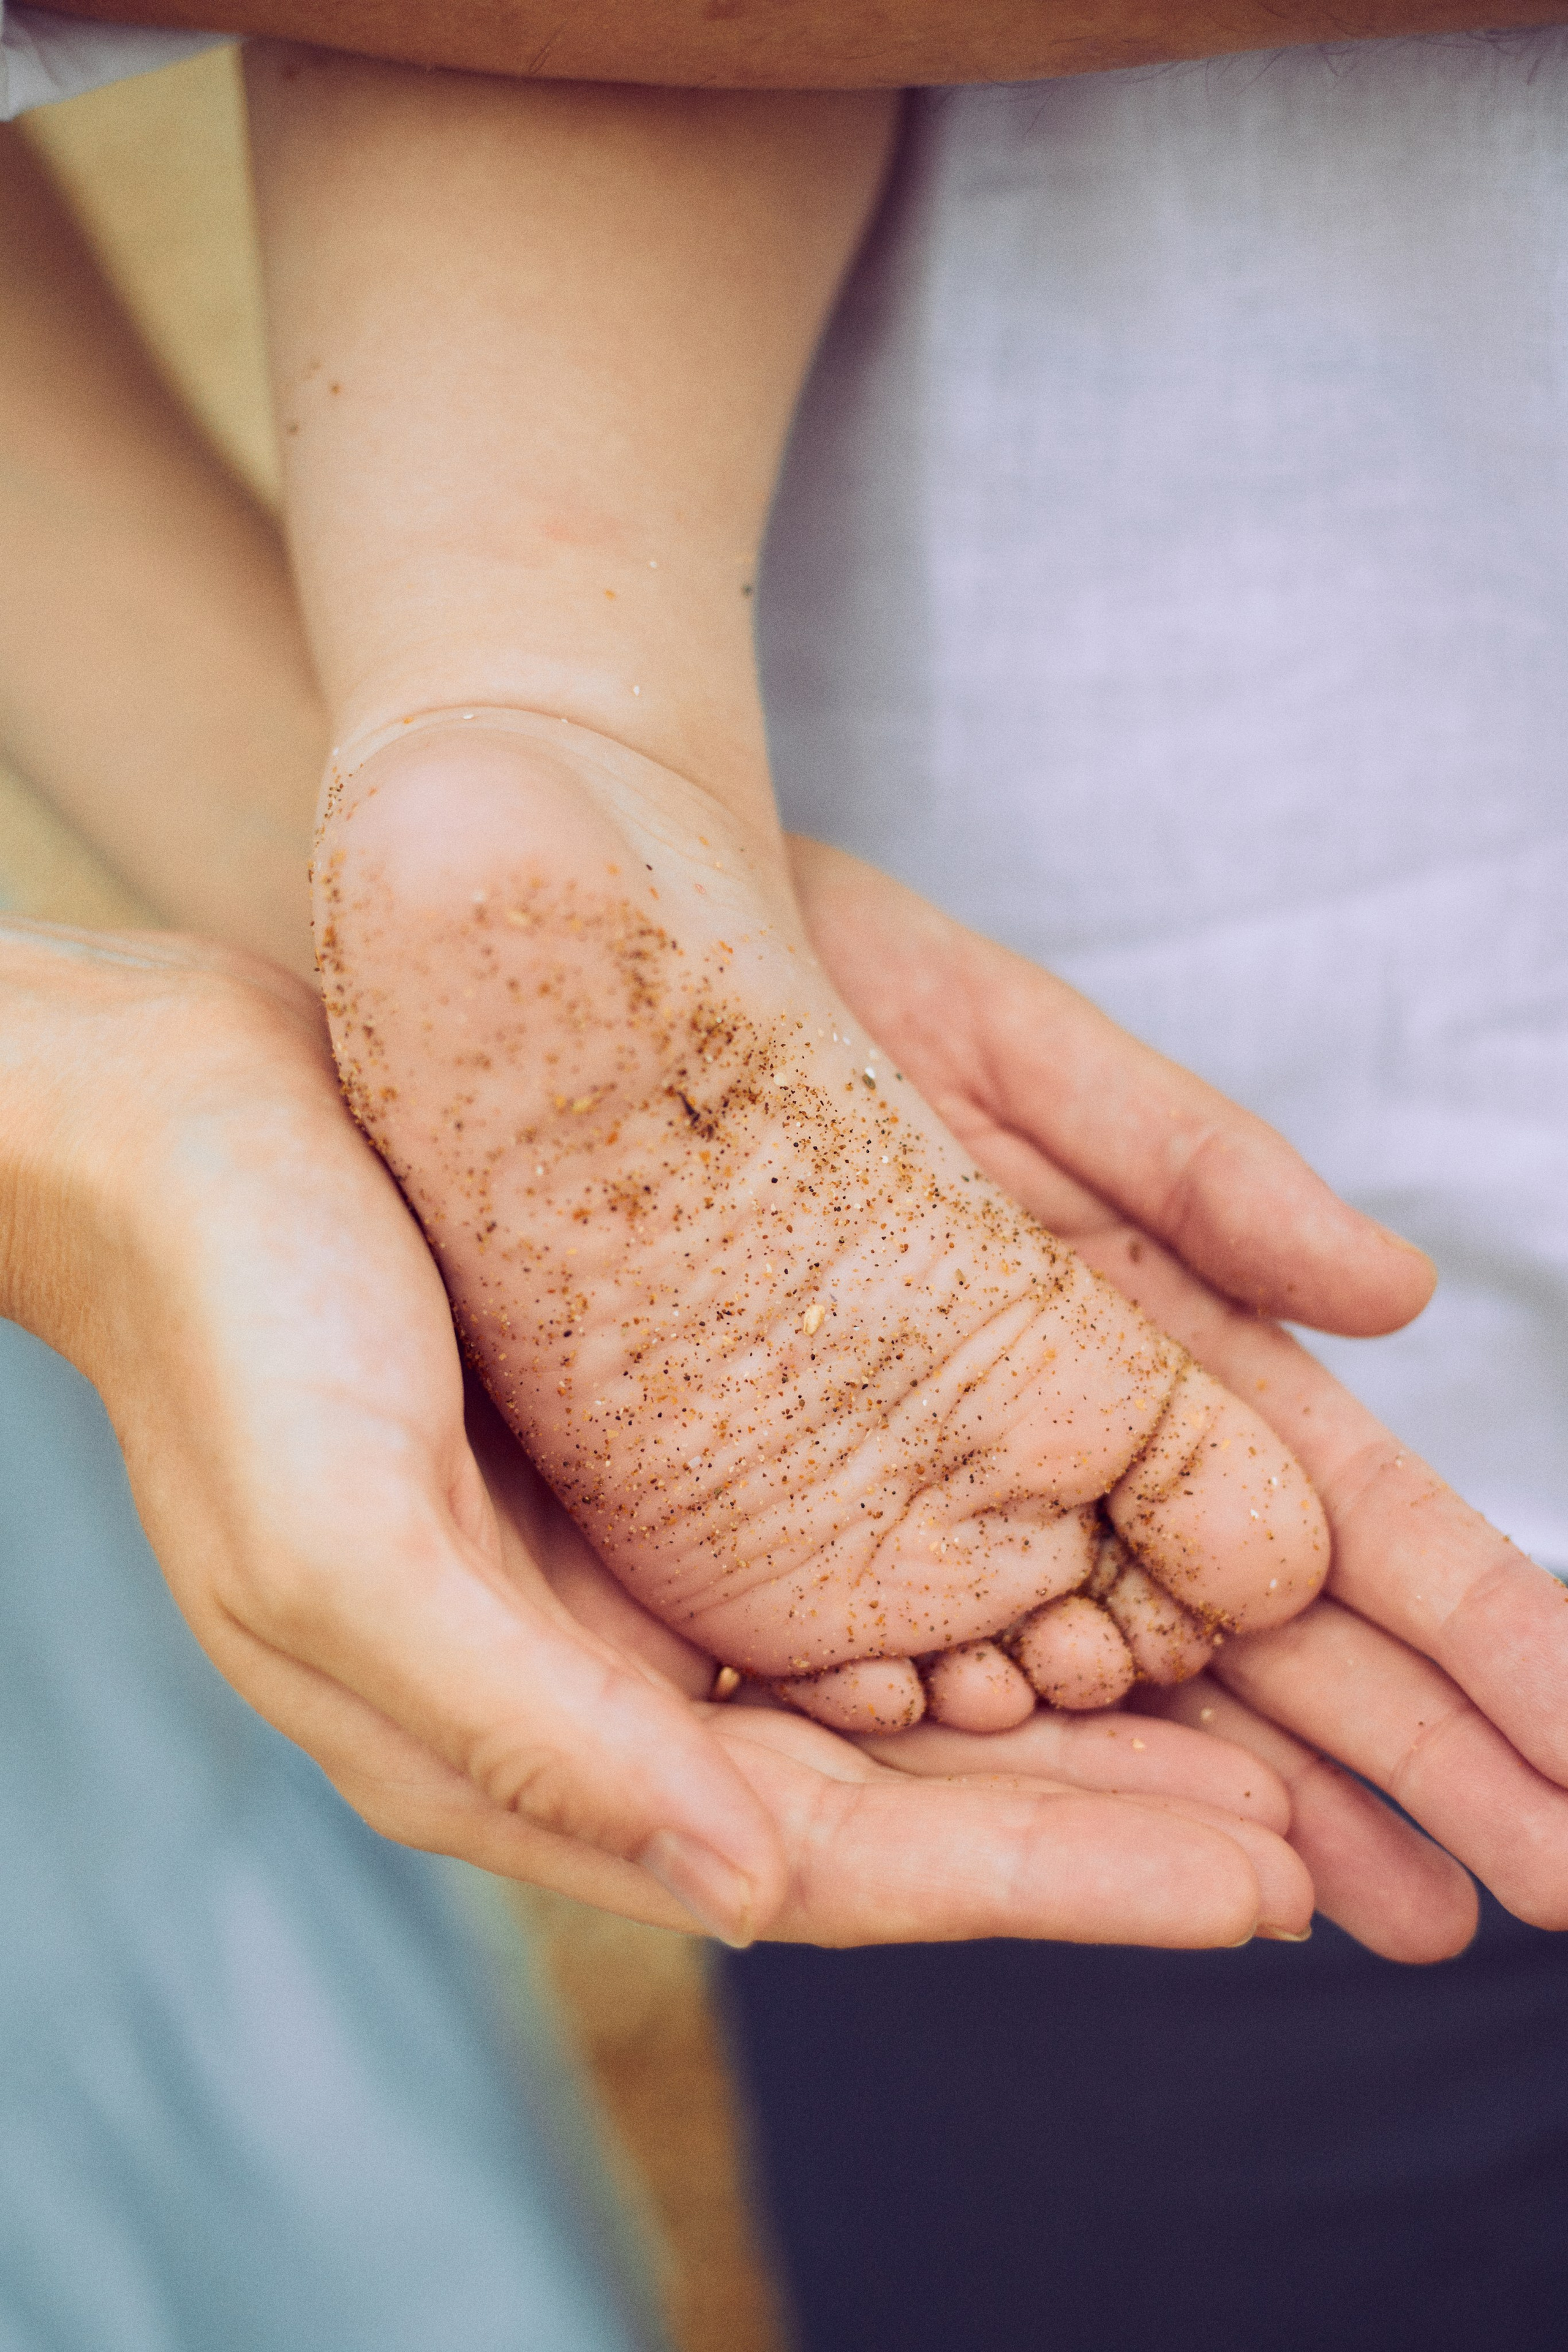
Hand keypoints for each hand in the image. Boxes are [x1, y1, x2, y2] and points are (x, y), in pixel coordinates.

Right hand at [0, 917, 1311, 1947]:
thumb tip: (744, 1868)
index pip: (823, 1862)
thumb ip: (527, 1726)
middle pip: (880, 1803)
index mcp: (501, 1743)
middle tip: (1292, 1846)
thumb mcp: (341, 1535)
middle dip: (1086, 1834)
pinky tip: (1072, 1602)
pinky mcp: (633, 1482)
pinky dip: (965, 1618)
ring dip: (1049, 1735)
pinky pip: (834, 1592)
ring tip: (1235, 1746)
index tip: (1239, 1882)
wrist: (168, 1123)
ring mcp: (608, 1591)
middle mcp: (578, 1690)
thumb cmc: (231, 1313)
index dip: (1038, 1882)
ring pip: (875, 1707)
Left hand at [793, 838, 1567, 1958]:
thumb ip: (1199, 1167)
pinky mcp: (792, 1527)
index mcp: (1150, 1328)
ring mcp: (940, 1496)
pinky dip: (1053, 1766)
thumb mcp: (1020, 1051)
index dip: (1475, 1623)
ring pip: (1135, 1681)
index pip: (1344, 1505)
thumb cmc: (814, 976)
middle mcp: (1067, 1437)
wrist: (585, 972)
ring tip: (1405, 1909)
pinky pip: (939, 1671)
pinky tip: (1153, 1848)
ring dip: (1272, 1795)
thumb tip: (1398, 1293)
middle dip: (1414, 1751)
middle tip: (1542, 1880)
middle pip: (1269, 1625)